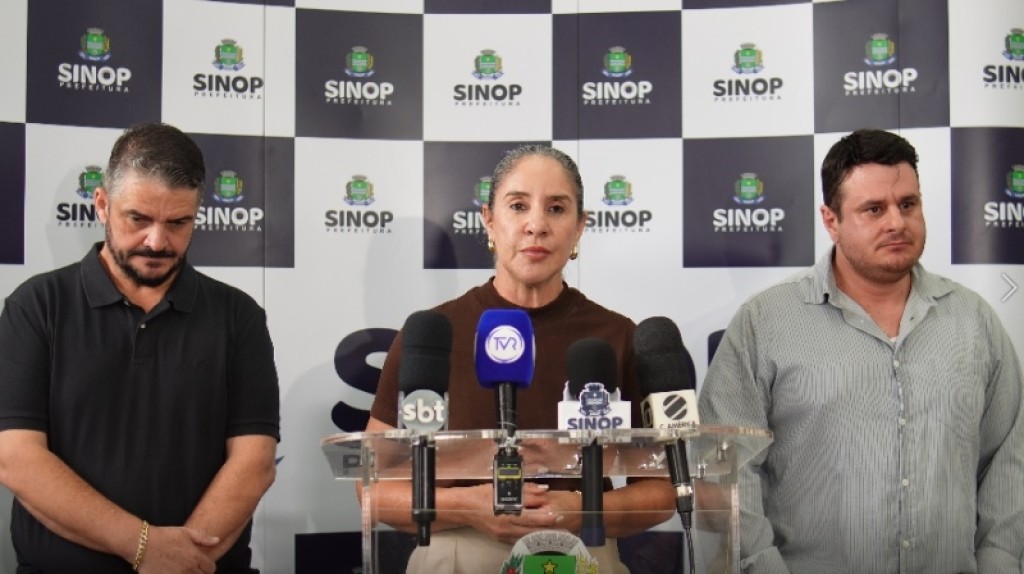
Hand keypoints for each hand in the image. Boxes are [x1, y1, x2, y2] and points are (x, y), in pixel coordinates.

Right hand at [137, 525, 218, 573]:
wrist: (142, 544)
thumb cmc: (164, 536)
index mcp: (195, 557)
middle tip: (193, 567)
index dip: (208, 566)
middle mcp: (188, 570)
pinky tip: (172, 572)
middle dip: (200, 573)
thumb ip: (203, 538)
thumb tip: (217, 540)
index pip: (211, 569)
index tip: (203, 564)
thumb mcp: (186, 532)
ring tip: (183, 569)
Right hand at [462, 483, 578, 544]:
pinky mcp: (500, 538)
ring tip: (557, 534)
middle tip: (563, 526)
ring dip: (542, 535)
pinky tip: (540, 538)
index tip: (557, 512)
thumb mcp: (502, 488)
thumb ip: (524, 490)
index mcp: (505, 511)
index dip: (544, 514)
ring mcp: (502, 534)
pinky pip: (518, 541)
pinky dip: (530, 539)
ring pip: (527, 536)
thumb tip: (543, 490)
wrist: (464, 508)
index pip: (529, 514)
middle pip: (530, 528)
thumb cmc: (482, 494)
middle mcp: (505, 525)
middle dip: (547, 527)